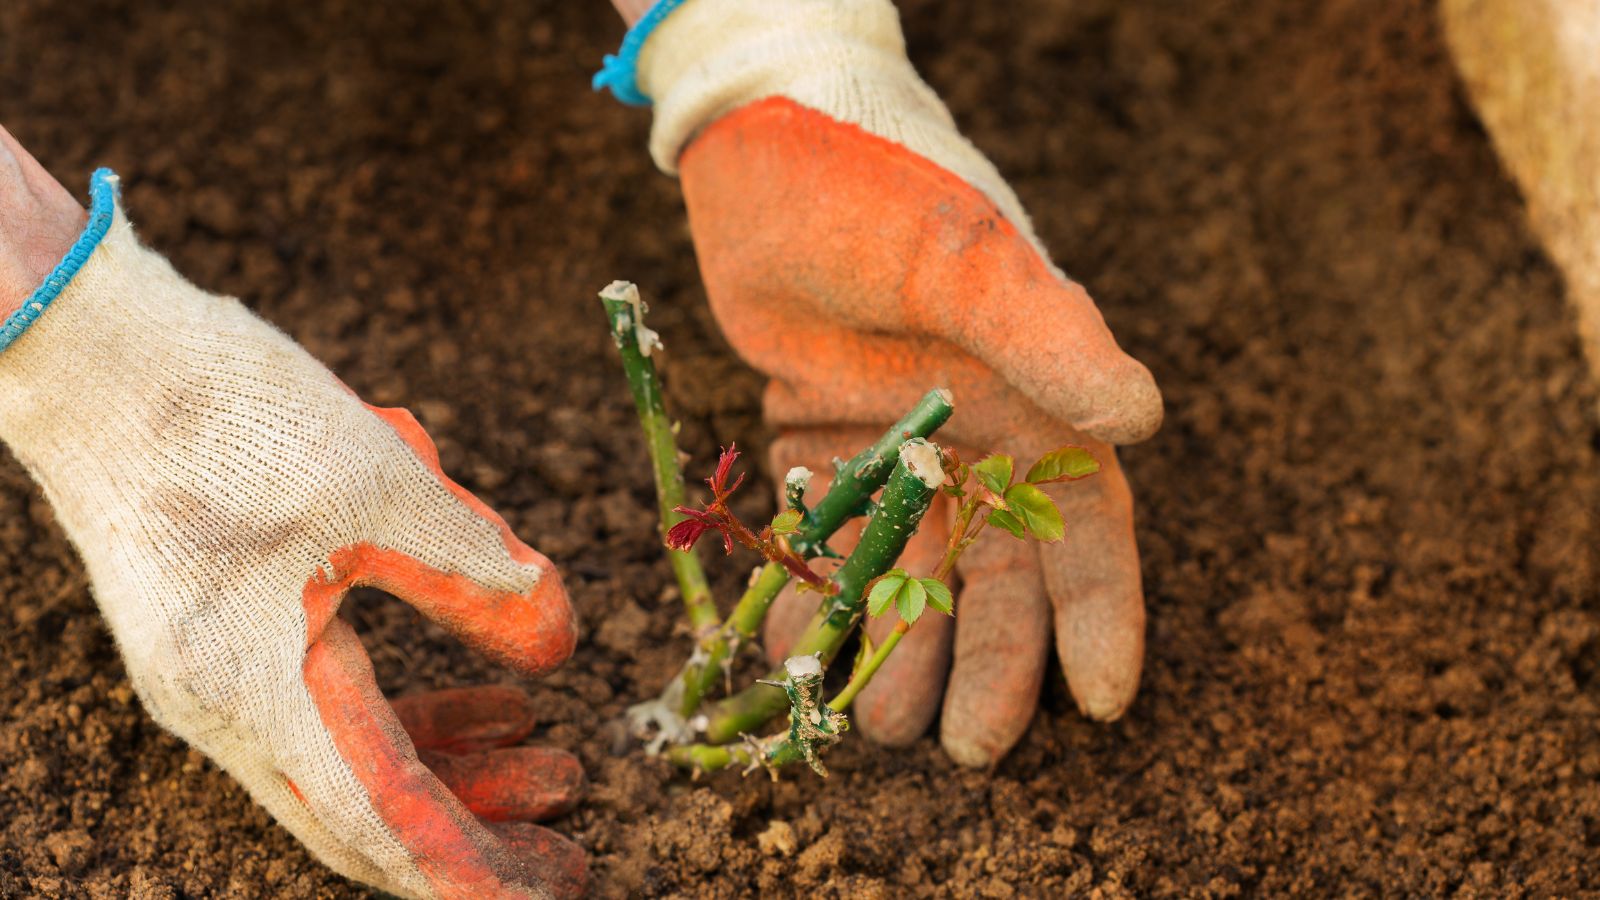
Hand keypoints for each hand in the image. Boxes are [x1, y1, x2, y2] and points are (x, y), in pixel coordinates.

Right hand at [0, 165, 585, 897]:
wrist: (93, 355)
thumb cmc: (231, 414)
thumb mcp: (385, 488)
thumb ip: (478, 576)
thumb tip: (561, 644)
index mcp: (261, 691)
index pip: (389, 825)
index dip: (477, 870)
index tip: (556, 888)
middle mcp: (228, 709)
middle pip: (370, 812)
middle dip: (478, 825)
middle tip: (575, 825)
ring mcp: (216, 677)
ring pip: (353, 762)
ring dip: (453, 764)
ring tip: (550, 753)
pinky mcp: (221, 639)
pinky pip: (328, 711)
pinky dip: (407, 713)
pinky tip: (486, 693)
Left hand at [629, 0, 1161, 764]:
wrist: (766, 142)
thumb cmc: (879, 187)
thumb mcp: (965, 256)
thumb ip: (1046, 333)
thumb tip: (1145, 416)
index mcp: (1037, 401)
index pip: (1087, 527)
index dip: (1101, 614)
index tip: (1105, 700)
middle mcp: (977, 440)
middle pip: (1000, 576)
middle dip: (991, 664)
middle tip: (969, 748)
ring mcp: (897, 452)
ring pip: (912, 575)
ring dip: (899, 648)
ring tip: (876, 722)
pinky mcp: (819, 448)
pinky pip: (826, 545)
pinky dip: (814, 597)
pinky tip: (791, 649)